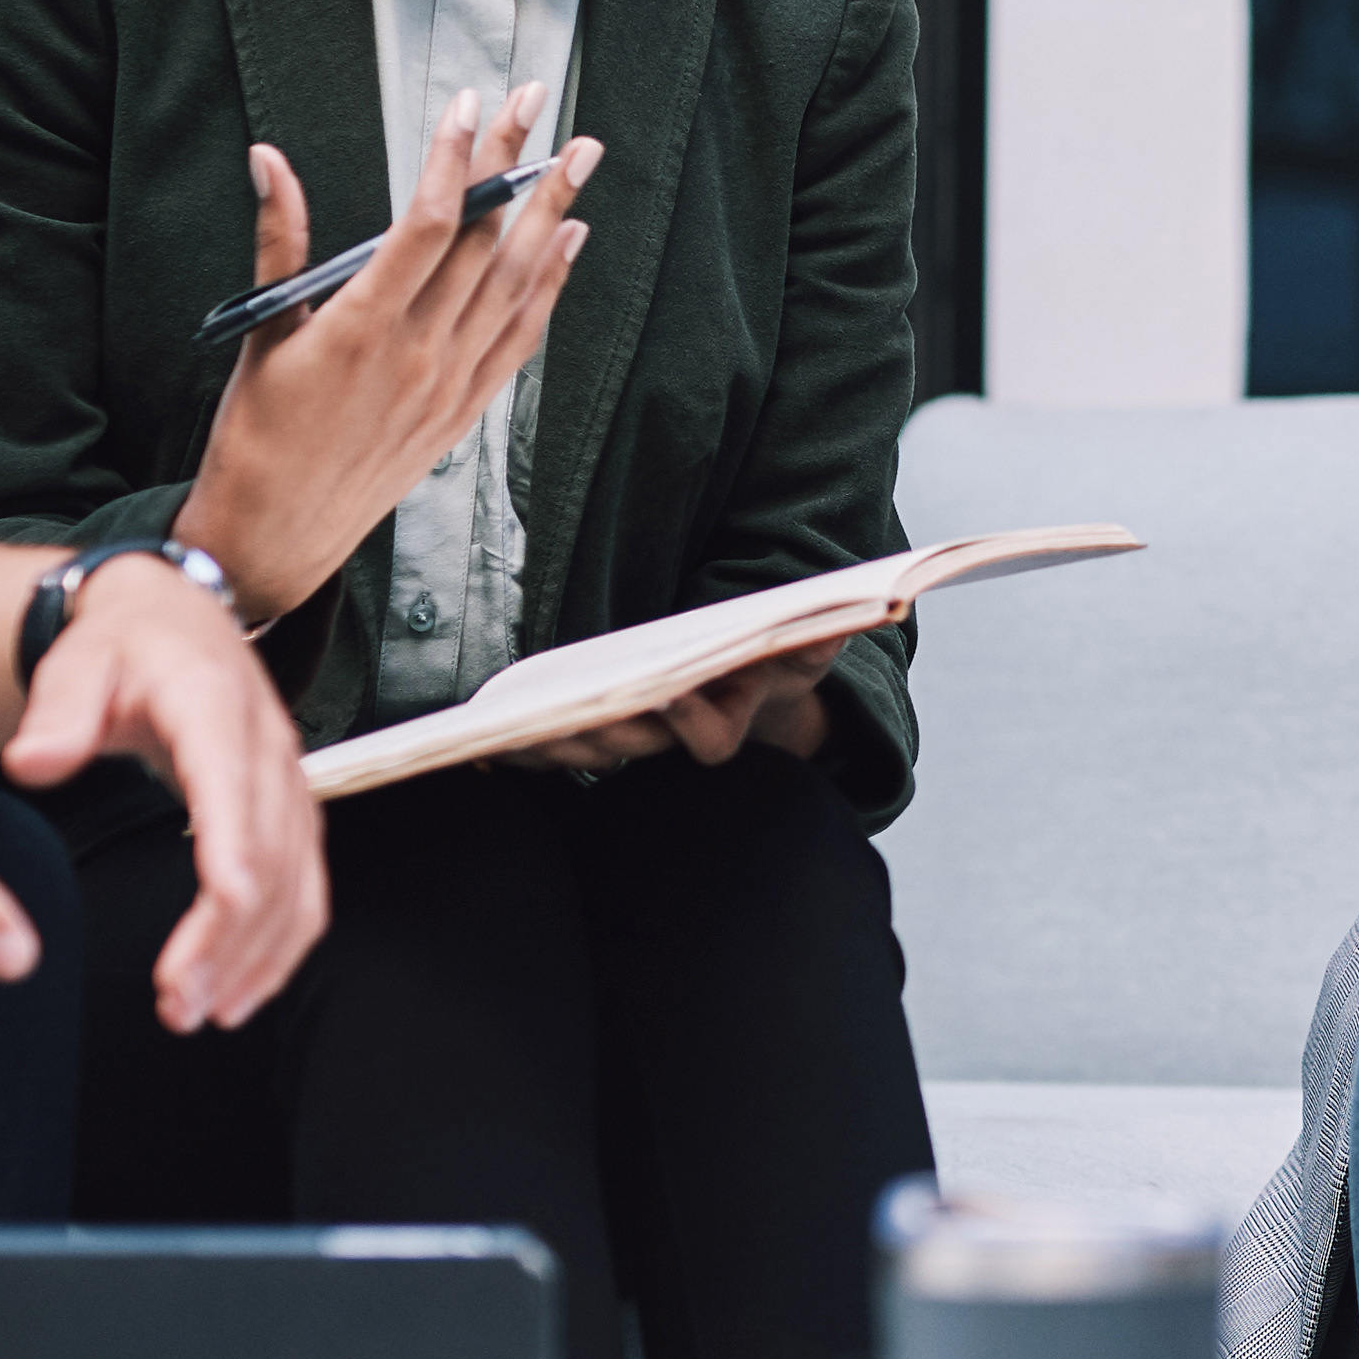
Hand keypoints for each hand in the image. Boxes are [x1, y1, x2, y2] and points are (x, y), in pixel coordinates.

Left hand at [6, 553, 329, 1030]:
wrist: (170, 621)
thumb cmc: (118, 647)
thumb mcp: (75, 664)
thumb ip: (57, 714)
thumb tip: (32, 763)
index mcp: (213, 706)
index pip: (234, 787)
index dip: (236, 848)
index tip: (224, 906)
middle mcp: (266, 748)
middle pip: (270, 854)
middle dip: (232, 936)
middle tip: (181, 1002)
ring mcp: (288, 785)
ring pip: (296, 884)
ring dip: (256, 956)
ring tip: (202, 1013)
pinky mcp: (291, 815)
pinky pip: (304, 891)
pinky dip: (280, 948)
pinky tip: (241, 993)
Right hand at [185, 85, 591, 612]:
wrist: (277, 533)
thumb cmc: (258, 438)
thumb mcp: (263, 332)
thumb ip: (279, 240)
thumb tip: (268, 160)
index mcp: (364, 325)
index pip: (429, 222)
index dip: (455, 157)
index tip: (470, 104)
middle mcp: (420, 352)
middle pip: (485, 240)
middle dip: (515, 164)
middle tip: (537, 103)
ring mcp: (450, 383)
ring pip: (517, 283)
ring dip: (551, 214)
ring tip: (578, 158)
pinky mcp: (462, 410)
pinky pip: (521, 337)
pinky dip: (551, 286)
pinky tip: (568, 244)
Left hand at [507, 623, 871, 777]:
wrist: (753, 679)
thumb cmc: (782, 653)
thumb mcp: (813, 642)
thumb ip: (829, 633)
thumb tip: (874, 606)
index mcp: (730, 715)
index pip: (709, 734)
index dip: (690, 721)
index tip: (668, 699)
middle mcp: (679, 736)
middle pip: (635, 747)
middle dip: (596, 739)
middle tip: (556, 726)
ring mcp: (640, 737)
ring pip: (591, 752)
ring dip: (552, 747)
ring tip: (511, 733)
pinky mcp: (604, 730)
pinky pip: (562, 745)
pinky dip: (526, 749)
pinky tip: (484, 746)